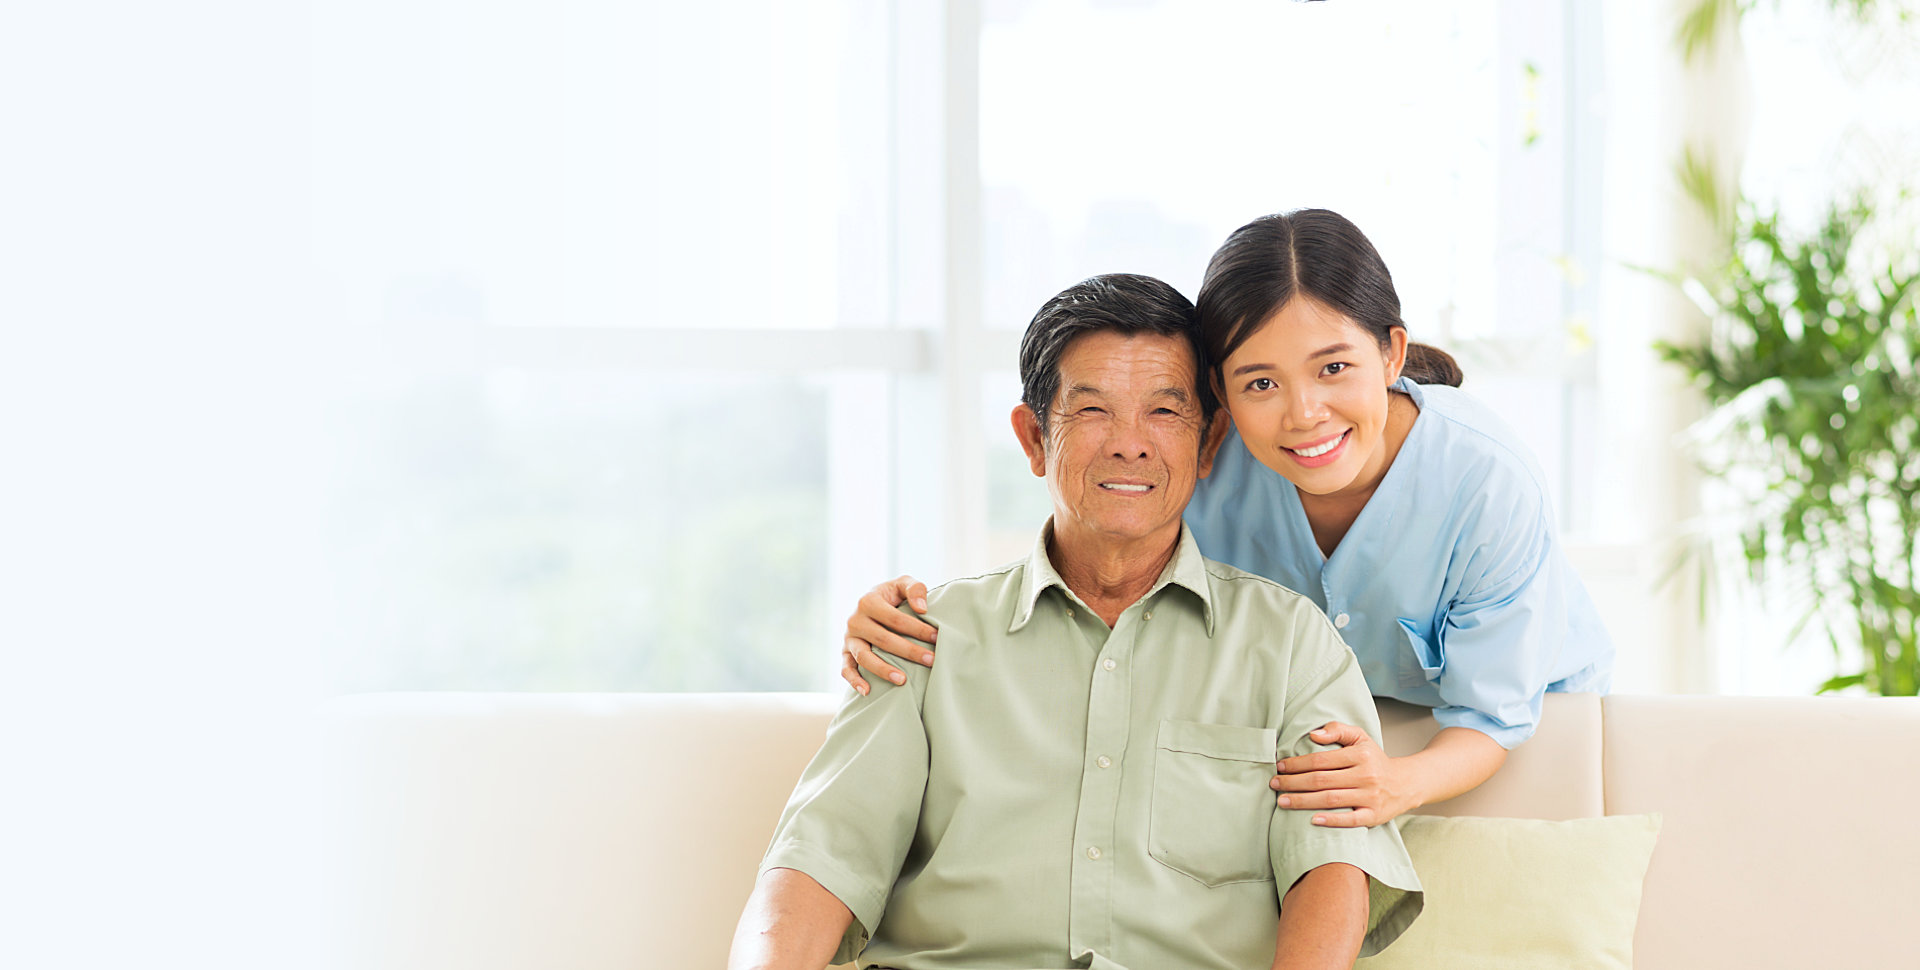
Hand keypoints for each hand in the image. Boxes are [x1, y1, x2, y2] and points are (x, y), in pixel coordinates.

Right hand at [840, 575, 937, 695]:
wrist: (869, 604)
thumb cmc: (891, 596)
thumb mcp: (902, 584)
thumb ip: (914, 588)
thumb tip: (922, 608)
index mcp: (868, 601)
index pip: (895, 618)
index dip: (917, 628)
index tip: (937, 638)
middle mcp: (854, 620)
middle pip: (883, 639)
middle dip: (909, 651)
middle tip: (931, 660)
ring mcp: (848, 638)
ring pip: (864, 657)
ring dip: (883, 670)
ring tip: (903, 680)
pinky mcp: (845, 653)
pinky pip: (846, 669)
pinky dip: (854, 681)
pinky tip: (868, 691)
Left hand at [1271, 722, 1413, 827]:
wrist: (1405, 783)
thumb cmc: (1375, 760)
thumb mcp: (1360, 738)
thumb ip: (1337, 730)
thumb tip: (1313, 735)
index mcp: (1360, 755)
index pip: (1321, 759)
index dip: (1298, 763)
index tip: (1280, 766)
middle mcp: (1366, 775)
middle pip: (1322, 780)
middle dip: (1294, 782)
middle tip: (1274, 784)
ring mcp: (1370, 797)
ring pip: (1331, 799)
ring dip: (1303, 801)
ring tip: (1282, 801)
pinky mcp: (1374, 815)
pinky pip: (1351, 820)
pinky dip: (1332, 821)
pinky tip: (1312, 820)